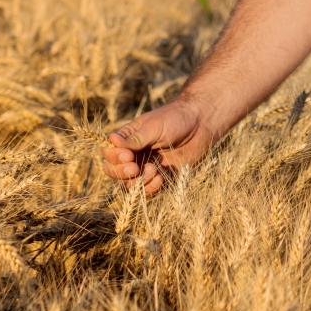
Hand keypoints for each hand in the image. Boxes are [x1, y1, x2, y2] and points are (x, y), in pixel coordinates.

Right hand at [102, 97, 217, 194]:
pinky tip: (161, 178)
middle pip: (114, 172)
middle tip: (136, 168)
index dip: (114, 158)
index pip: (109, 154)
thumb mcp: (154, 127)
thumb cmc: (176, 119)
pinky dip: (150, 188)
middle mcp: (133, 155)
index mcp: (128, 139)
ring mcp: (145, 168)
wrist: (201, 124)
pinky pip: (147, 191)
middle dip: (122, 173)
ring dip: (138, 182)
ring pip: (129, 185)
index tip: (128, 156)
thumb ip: (134, 138)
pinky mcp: (160, 178)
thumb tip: (111, 140)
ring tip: (154, 170)